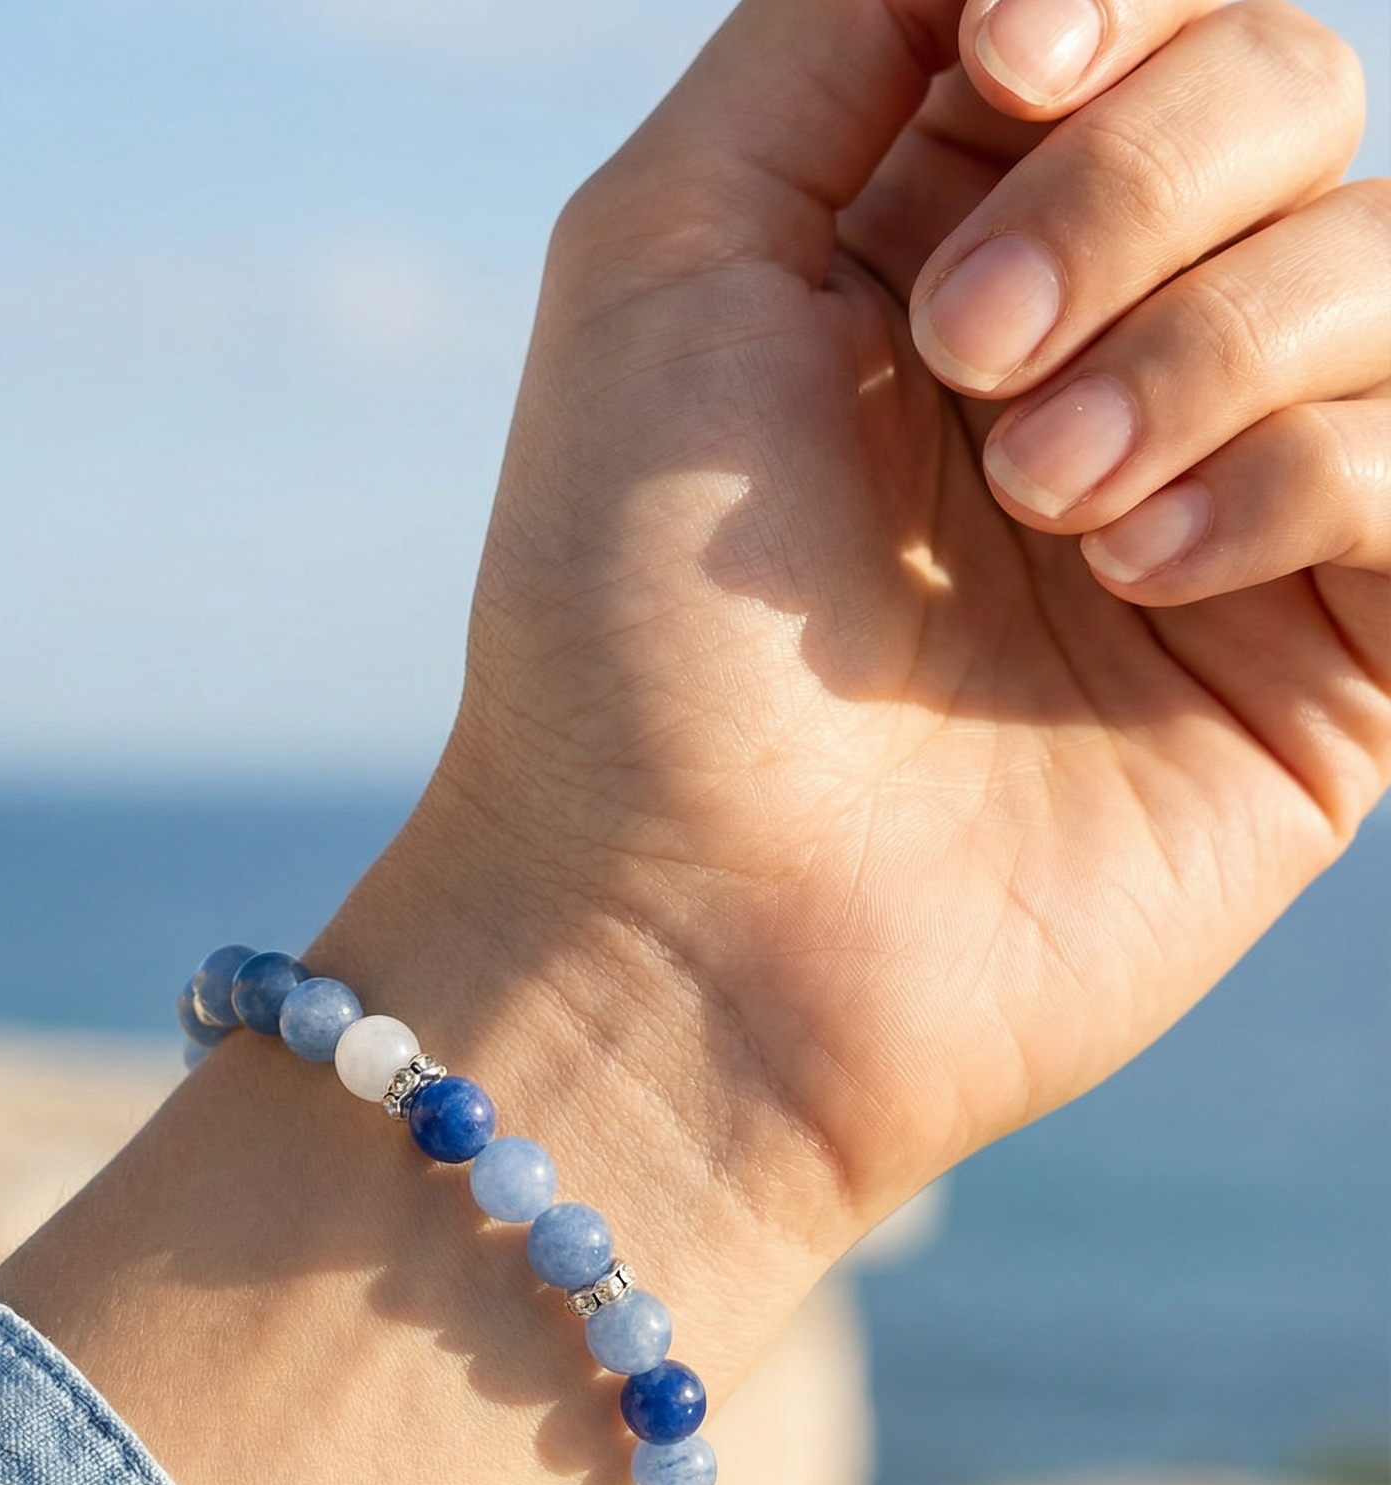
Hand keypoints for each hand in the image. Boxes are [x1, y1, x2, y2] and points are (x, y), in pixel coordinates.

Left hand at [0, 0, 1387, 1484]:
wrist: (682, 934)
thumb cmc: (627, 619)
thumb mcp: (664, 251)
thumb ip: (838, 28)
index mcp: (947, 240)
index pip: (1143, 16)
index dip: (1113, 6)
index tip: (1005, 68)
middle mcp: (1103, 357)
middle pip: (1288, 95)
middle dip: (1142, 184)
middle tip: (968, 362)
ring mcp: (1222, 510)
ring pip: (1378, 269)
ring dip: (1209, 346)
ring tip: (1039, 505)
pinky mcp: (1319, 667)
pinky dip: (1302, 475)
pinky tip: (1140, 575)